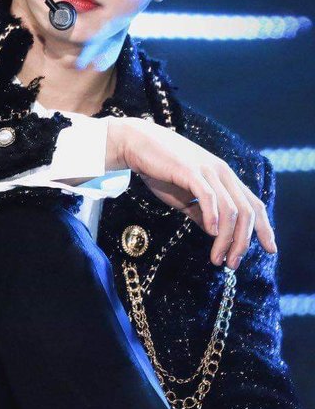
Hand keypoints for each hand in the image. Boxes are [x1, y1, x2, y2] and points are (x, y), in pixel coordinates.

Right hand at [106, 117, 276, 269]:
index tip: (270, 250)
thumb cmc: (160, 169)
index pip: (254, 204)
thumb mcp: (185, 196)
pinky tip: (210, 232)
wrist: (138, 144)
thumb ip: (201, 212)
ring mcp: (207, 171)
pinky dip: (213, 216)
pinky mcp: (190, 171)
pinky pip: (209, 196)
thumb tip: (215, 233)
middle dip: (243, 242)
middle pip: (247, 212)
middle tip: (232, 264)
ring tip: (218, 258)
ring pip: (230, 209)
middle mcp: (222, 173)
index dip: (265, 228)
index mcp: (225, 177)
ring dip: (227, 238)